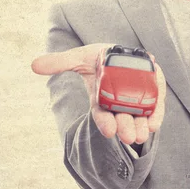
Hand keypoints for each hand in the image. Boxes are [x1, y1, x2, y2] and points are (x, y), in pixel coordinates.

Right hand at [31, 44, 165, 144]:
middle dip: (125, 128)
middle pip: (122, 120)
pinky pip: (155, 109)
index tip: (109, 131)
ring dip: (140, 128)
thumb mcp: (80, 57)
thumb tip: (34, 65)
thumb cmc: (100, 57)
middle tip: (129, 137)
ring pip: (138, 119)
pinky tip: (154, 124)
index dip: (105, 123)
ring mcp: (136, 100)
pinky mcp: (152, 95)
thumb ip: (61, 62)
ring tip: (141, 135)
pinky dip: (155, 116)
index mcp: (101, 100)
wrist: (124, 51)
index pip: (102, 115)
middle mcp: (118, 104)